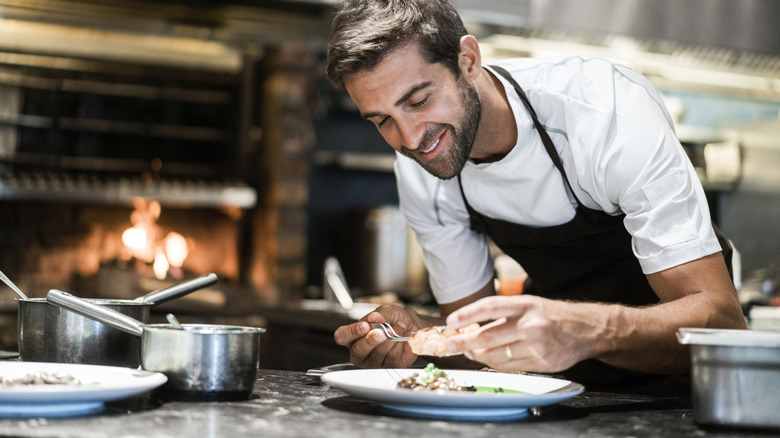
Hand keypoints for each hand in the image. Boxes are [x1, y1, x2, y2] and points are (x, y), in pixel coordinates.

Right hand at [333, 305, 426, 367]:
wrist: (414, 327)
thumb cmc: (395, 319)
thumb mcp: (388, 311)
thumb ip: (380, 314)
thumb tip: (375, 318)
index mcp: (353, 335)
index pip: (342, 336)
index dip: (352, 332)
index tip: (364, 326)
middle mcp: (360, 350)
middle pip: (358, 350)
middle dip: (371, 340)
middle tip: (382, 332)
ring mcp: (373, 361)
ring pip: (377, 353)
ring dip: (391, 338)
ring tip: (399, 328)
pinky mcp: (387, 367)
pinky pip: (391, 358)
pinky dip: (399, 345)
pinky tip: (402, 339)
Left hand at [444, 295, 599, 372]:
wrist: (587, 330)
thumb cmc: (553, 316)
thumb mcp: (530, 305)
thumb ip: (504, 316)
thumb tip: (472, 328)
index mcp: (526, 305)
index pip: (491, 306)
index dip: (468, 314)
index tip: (451, 321)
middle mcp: (531, 325)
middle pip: (489, 337)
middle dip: (465, 342)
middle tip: (451, 344)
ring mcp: (537, 346)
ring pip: (497, 356)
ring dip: (478, 355)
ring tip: (468, 351)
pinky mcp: (541, 363)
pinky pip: (510, 367)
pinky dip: (495, 364)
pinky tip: (488, 359)